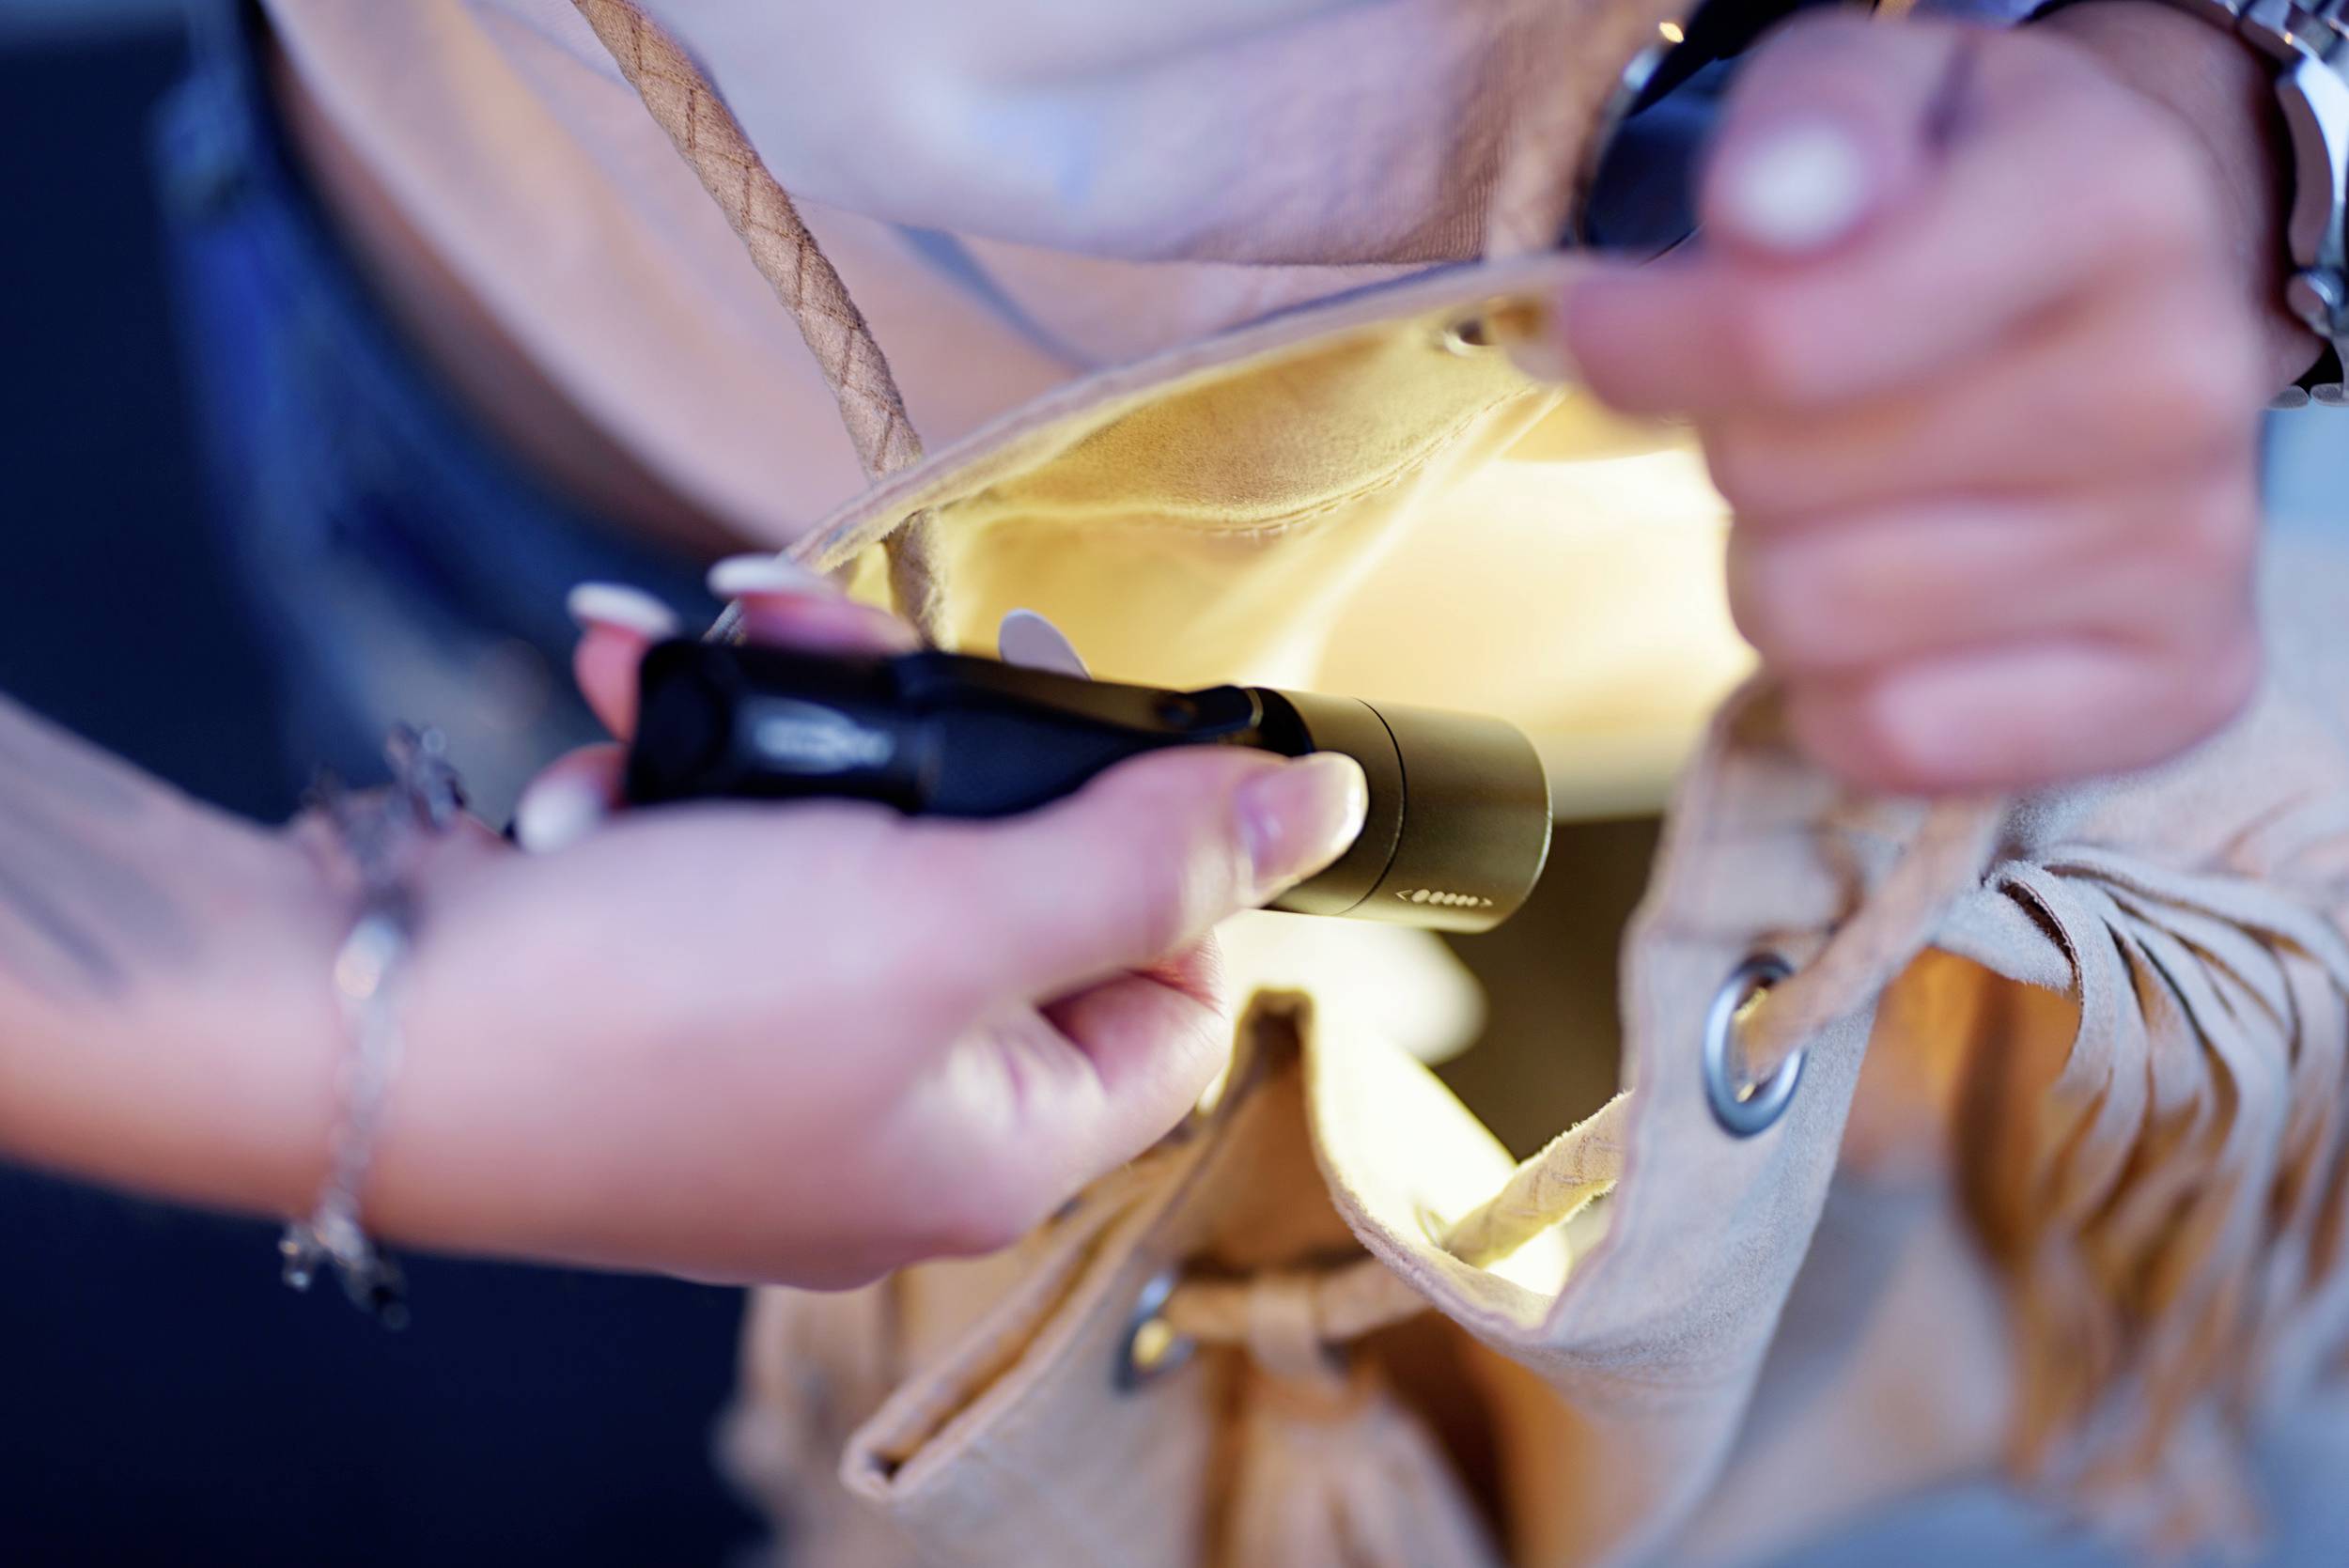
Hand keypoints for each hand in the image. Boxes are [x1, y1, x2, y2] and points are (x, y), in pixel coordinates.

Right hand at [366, 563, 1366, 1287]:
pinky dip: (692, 764)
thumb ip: (1142, 859)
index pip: (1172, 999)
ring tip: (706, 640)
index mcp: (998, 1146)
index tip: (1089, 735)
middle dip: (934, 738)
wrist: (340, 1026)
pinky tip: (623, 701)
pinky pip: (739, 854)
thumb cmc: (646, 1013)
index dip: (1161, 859)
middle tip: (862, 635)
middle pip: (1009, 895)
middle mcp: (894, 1118)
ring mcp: (773, 1056)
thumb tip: (1322, 807)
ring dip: (793, 722)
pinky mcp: (667, 985)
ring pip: (863, 847)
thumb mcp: (941, 922)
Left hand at [1553, 6, 2304, 792]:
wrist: (2137, 286)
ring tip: (1851, 495)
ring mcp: (2193, 556)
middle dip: (1734, 445)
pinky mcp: (2179, 690)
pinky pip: (1890, 739)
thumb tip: (1767, 211)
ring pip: (1812, 626)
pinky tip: (1900, 608)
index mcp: (2108, 206)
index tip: (1605, 326)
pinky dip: (1845, 690)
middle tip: (1795, 406)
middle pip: (1775, 489)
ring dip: (1778, 567)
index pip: (1781, 341)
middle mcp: (2178, 386)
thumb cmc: (1958, 193)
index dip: (1644, 344)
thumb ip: (1807, 126)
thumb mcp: (1872, 86)